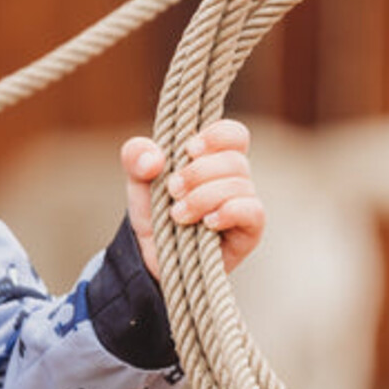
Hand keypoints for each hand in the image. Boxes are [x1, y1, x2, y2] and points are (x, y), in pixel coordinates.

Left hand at [121, 119, 264, 281]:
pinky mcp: (249, 231)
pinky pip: (253, 211)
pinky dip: (228, 212)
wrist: (150, 254)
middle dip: (198, 173)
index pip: (234, 134)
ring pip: (240, 186)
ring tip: (177, 215)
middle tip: (172, 190)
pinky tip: (206, 223)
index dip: (216, 136)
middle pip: (234, 160)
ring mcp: (244, 204)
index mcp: (213, 158)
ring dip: (203, 197)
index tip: (188, 150)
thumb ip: (136, 155)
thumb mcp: (137, 179)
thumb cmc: (153, 211)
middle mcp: (234, 178)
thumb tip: (154, 159)